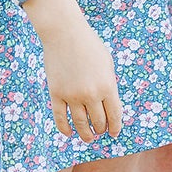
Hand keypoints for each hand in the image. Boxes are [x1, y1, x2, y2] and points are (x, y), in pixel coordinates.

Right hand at [22, 0, 123, 142]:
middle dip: (101, 129)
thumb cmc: (89, 46)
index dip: (115, 127)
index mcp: (107, 86)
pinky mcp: (56, 94)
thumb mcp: (107, 64)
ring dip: (86, 134)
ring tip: (88, 138)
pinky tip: (69, 133)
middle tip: (100, 131)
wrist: (65, 34)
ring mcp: (72, 96)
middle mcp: (90, 94)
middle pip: (98, 122)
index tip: (114, 133)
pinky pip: (60, 118)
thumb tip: (108, 106)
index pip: (114, 115)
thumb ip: (108, 85)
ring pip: (80, 123)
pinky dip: (65, 128)